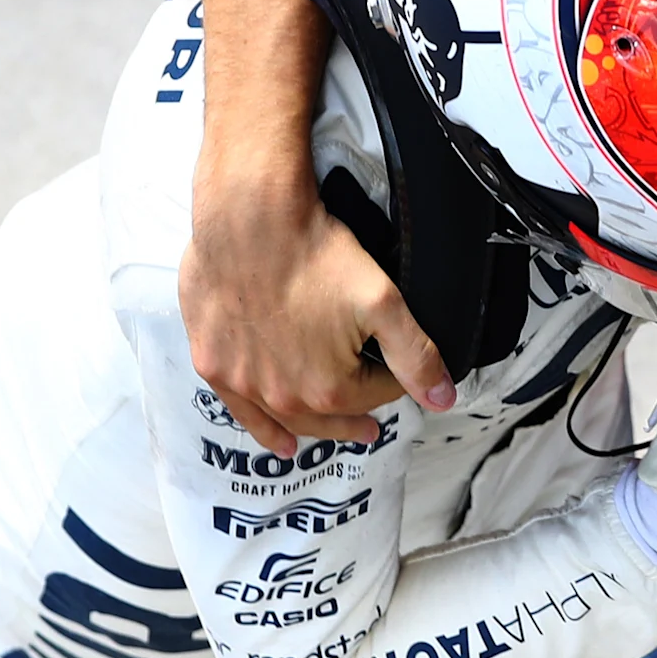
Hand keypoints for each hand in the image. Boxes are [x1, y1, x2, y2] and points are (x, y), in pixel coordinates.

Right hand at [181, 152, 454, 452]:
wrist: (249, 219)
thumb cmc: (315, 254)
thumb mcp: (384, 303)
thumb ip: (416, 357)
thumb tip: (443, 401)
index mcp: (330, 391)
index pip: (374, 397)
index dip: (388, 383)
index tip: (389, 370)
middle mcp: (284, 398)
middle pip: (330, 416)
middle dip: (355, 415)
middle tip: (369, 427)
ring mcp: (244, 384)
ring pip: (286, 417)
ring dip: (312, 429)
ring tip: (334, 435)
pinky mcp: (213, 363)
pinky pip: (240, 408)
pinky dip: (261, 425)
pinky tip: (276, 438)